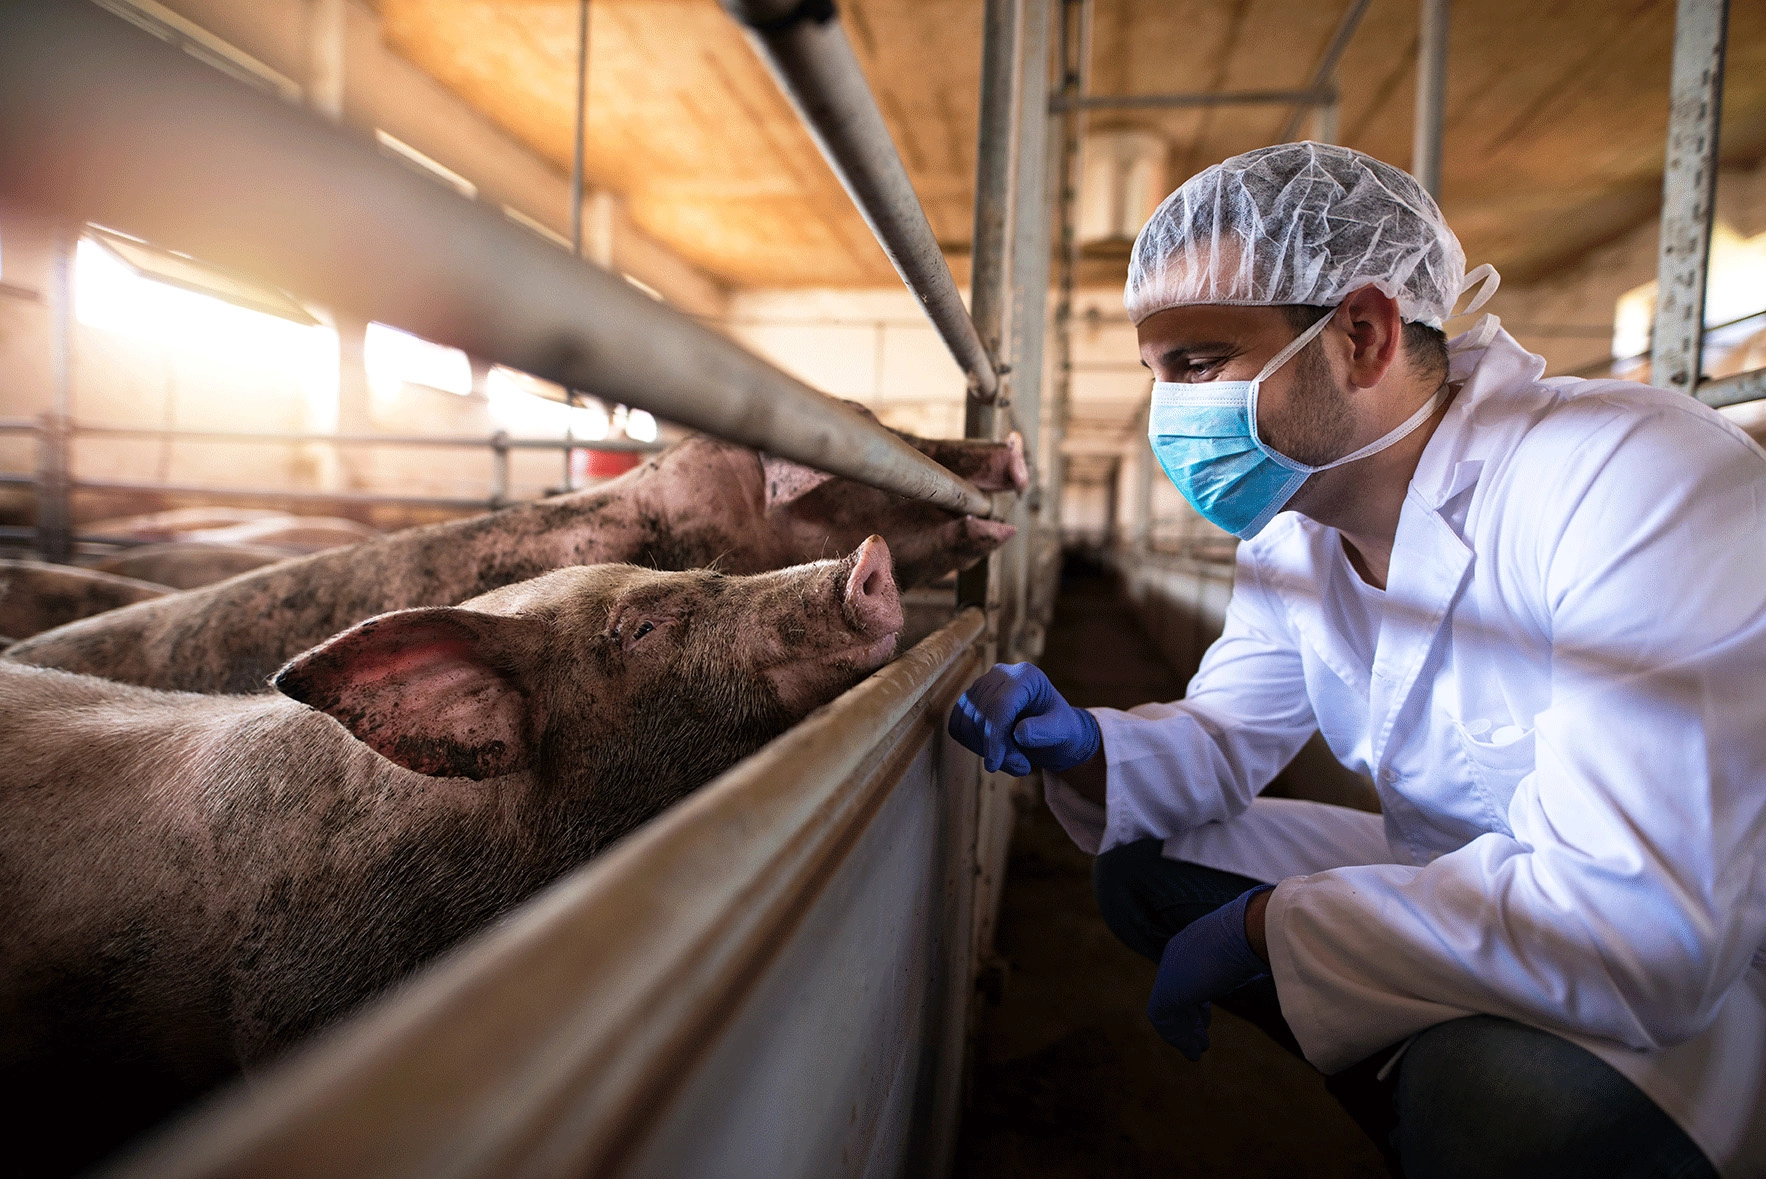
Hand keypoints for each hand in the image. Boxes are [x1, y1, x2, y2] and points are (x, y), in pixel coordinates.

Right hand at [947, 663, 1100, 775]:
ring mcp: (982, 686)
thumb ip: (1045, 731)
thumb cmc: (1061, 729)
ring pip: (968, 723)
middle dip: (996, 748)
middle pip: (982, 715)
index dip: (993, 736)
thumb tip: (1019, 733)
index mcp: (1026, 675)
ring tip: (1014, 761)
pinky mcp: (970, 701)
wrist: (1053, 731)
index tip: (994, 764)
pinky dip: (973, 745)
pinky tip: (996, 751)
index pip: (999, 704)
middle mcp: (1000, 675)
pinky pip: (958, 726)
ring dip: (986, 750)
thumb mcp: (1063, 732)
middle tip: (1022, 766)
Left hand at [1148, 885, 1274, 1059]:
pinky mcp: (1169, 990)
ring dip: (1182, 1032)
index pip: (1188, 975)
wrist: (1248, 932)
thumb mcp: (1250, 950)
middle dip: (1188, 1018)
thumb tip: (1274, 961)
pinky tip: (1193, 1051)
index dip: (1197, 1000)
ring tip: (1196, 1052)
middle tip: (1201, 1039)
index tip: (1205, 1019)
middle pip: (1176, 992)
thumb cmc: (1259, 936)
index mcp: (1196, 942)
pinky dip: (1176, 1036)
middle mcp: (1178, 954)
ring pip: (1168, 1007)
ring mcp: (1171, 972)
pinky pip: (1162, 1017)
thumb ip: (1248, 960)